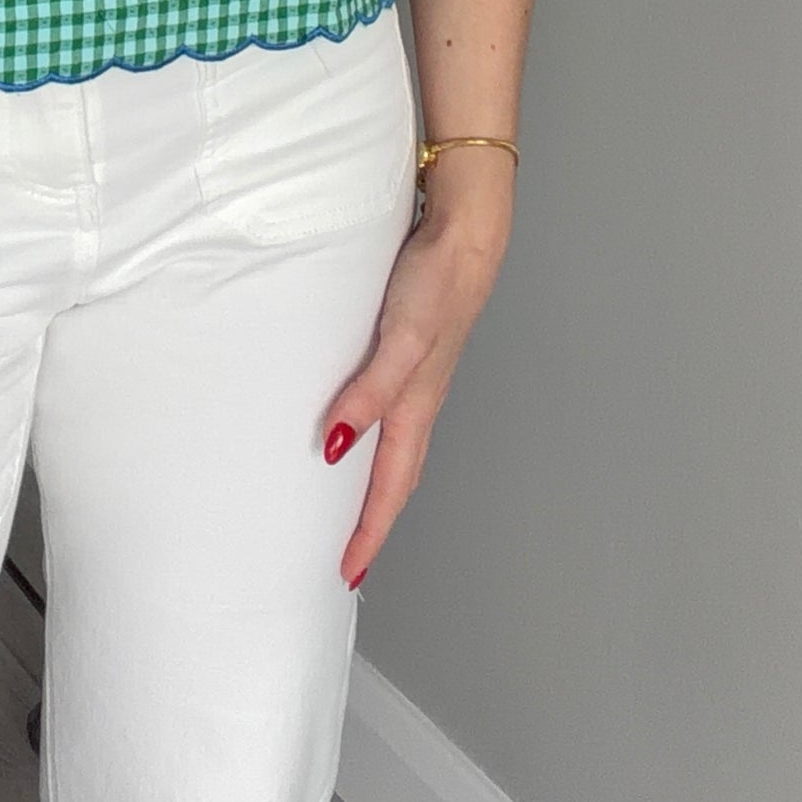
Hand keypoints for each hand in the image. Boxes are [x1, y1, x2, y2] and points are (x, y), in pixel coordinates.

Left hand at [321, 196, 510, 586]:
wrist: (467, 228)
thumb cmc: (439, 280)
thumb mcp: (402, 340)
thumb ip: (370, 391)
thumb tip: (334, 447)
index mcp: (417, 405)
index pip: (390, 487)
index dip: (369, 532)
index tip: (348, 573)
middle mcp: (419, 398)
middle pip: (396, 476)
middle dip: (372, 520)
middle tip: (347, 556)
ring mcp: (417, 374)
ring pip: (396, 445)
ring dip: (374, 480)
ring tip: (345, 502)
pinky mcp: (411, 347)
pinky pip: (389, 408)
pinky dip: (373, 432)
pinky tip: (354, 420)